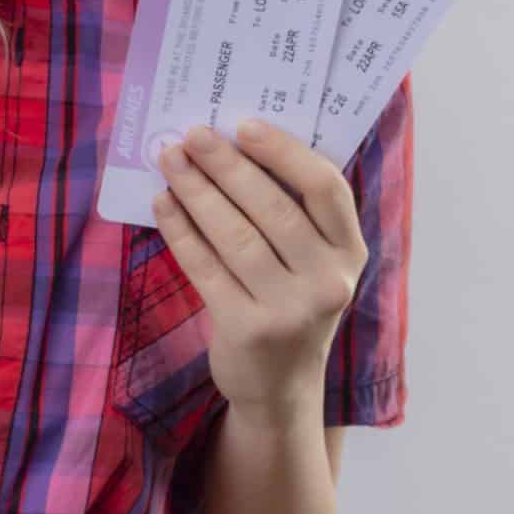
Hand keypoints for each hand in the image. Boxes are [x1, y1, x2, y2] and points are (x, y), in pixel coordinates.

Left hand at [150, 119, 367, 421]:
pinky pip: (206, 268)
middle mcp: (328, 280)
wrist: (281, 389)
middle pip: (273, 208)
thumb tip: (234, 145)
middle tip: (193, 134)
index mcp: (350, 252)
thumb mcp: (312, 263)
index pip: (326, 188)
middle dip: (227, 165)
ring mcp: (290, 310)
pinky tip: (163, 203)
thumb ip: (293, 214)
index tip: (245, 125)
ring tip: (170, 160)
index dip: (285, 152)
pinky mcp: (248, 330)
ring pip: (235, 235)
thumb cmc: (291, 303)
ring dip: (197, 191)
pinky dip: (181, 231)